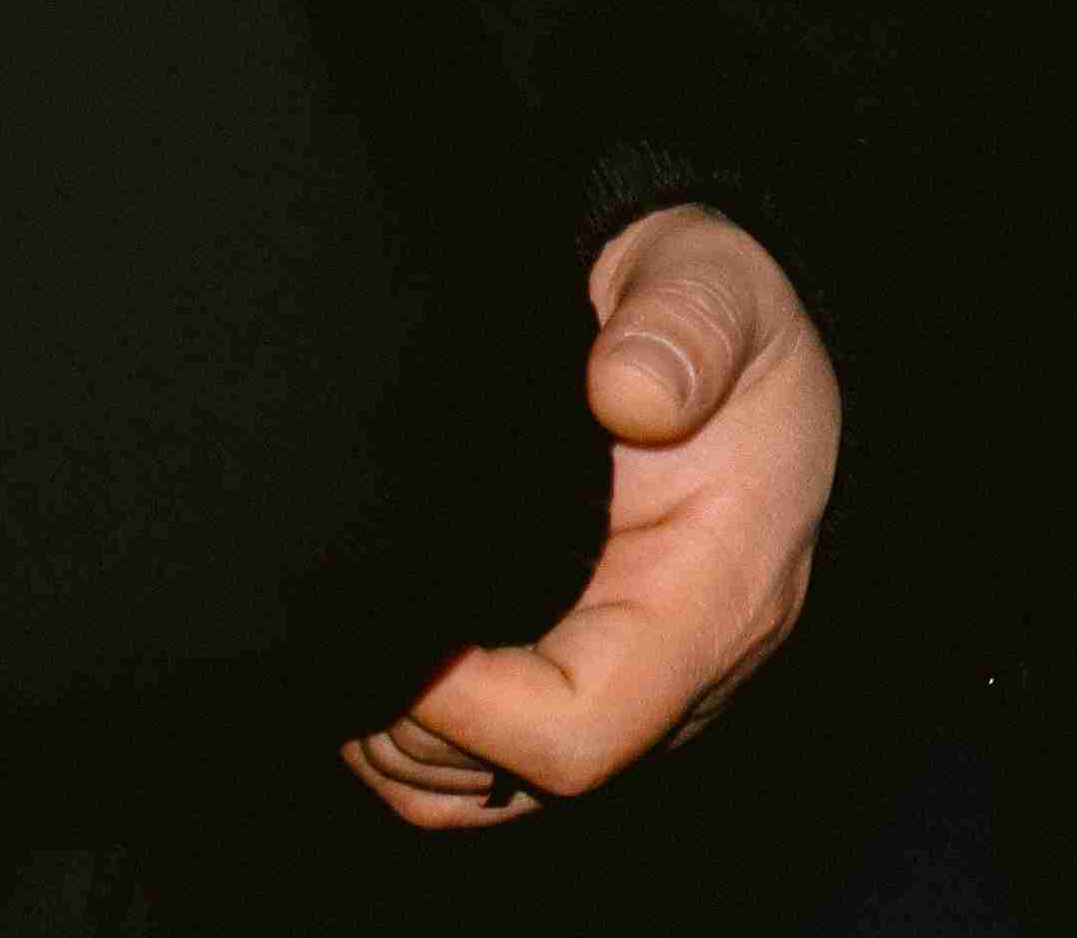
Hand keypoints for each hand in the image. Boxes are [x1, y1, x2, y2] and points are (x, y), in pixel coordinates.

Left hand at [341, 204, 838, 827]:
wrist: (715, 326)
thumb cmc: (714, 309)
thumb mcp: (712, 282)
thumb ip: (683, 325)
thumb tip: (629, 393)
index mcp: (723, 593)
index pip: (582, 730)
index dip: (467, 709)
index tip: (396, 619)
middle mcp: (688, 671)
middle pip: (523, 781)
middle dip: (415, 721)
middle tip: (352, 617)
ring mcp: (637, 691)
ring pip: (490, 795)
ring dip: (405, 739)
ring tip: (359, 636)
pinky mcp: (593, 686)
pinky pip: (487, 773)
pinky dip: (419, 738)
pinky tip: (391, 650)